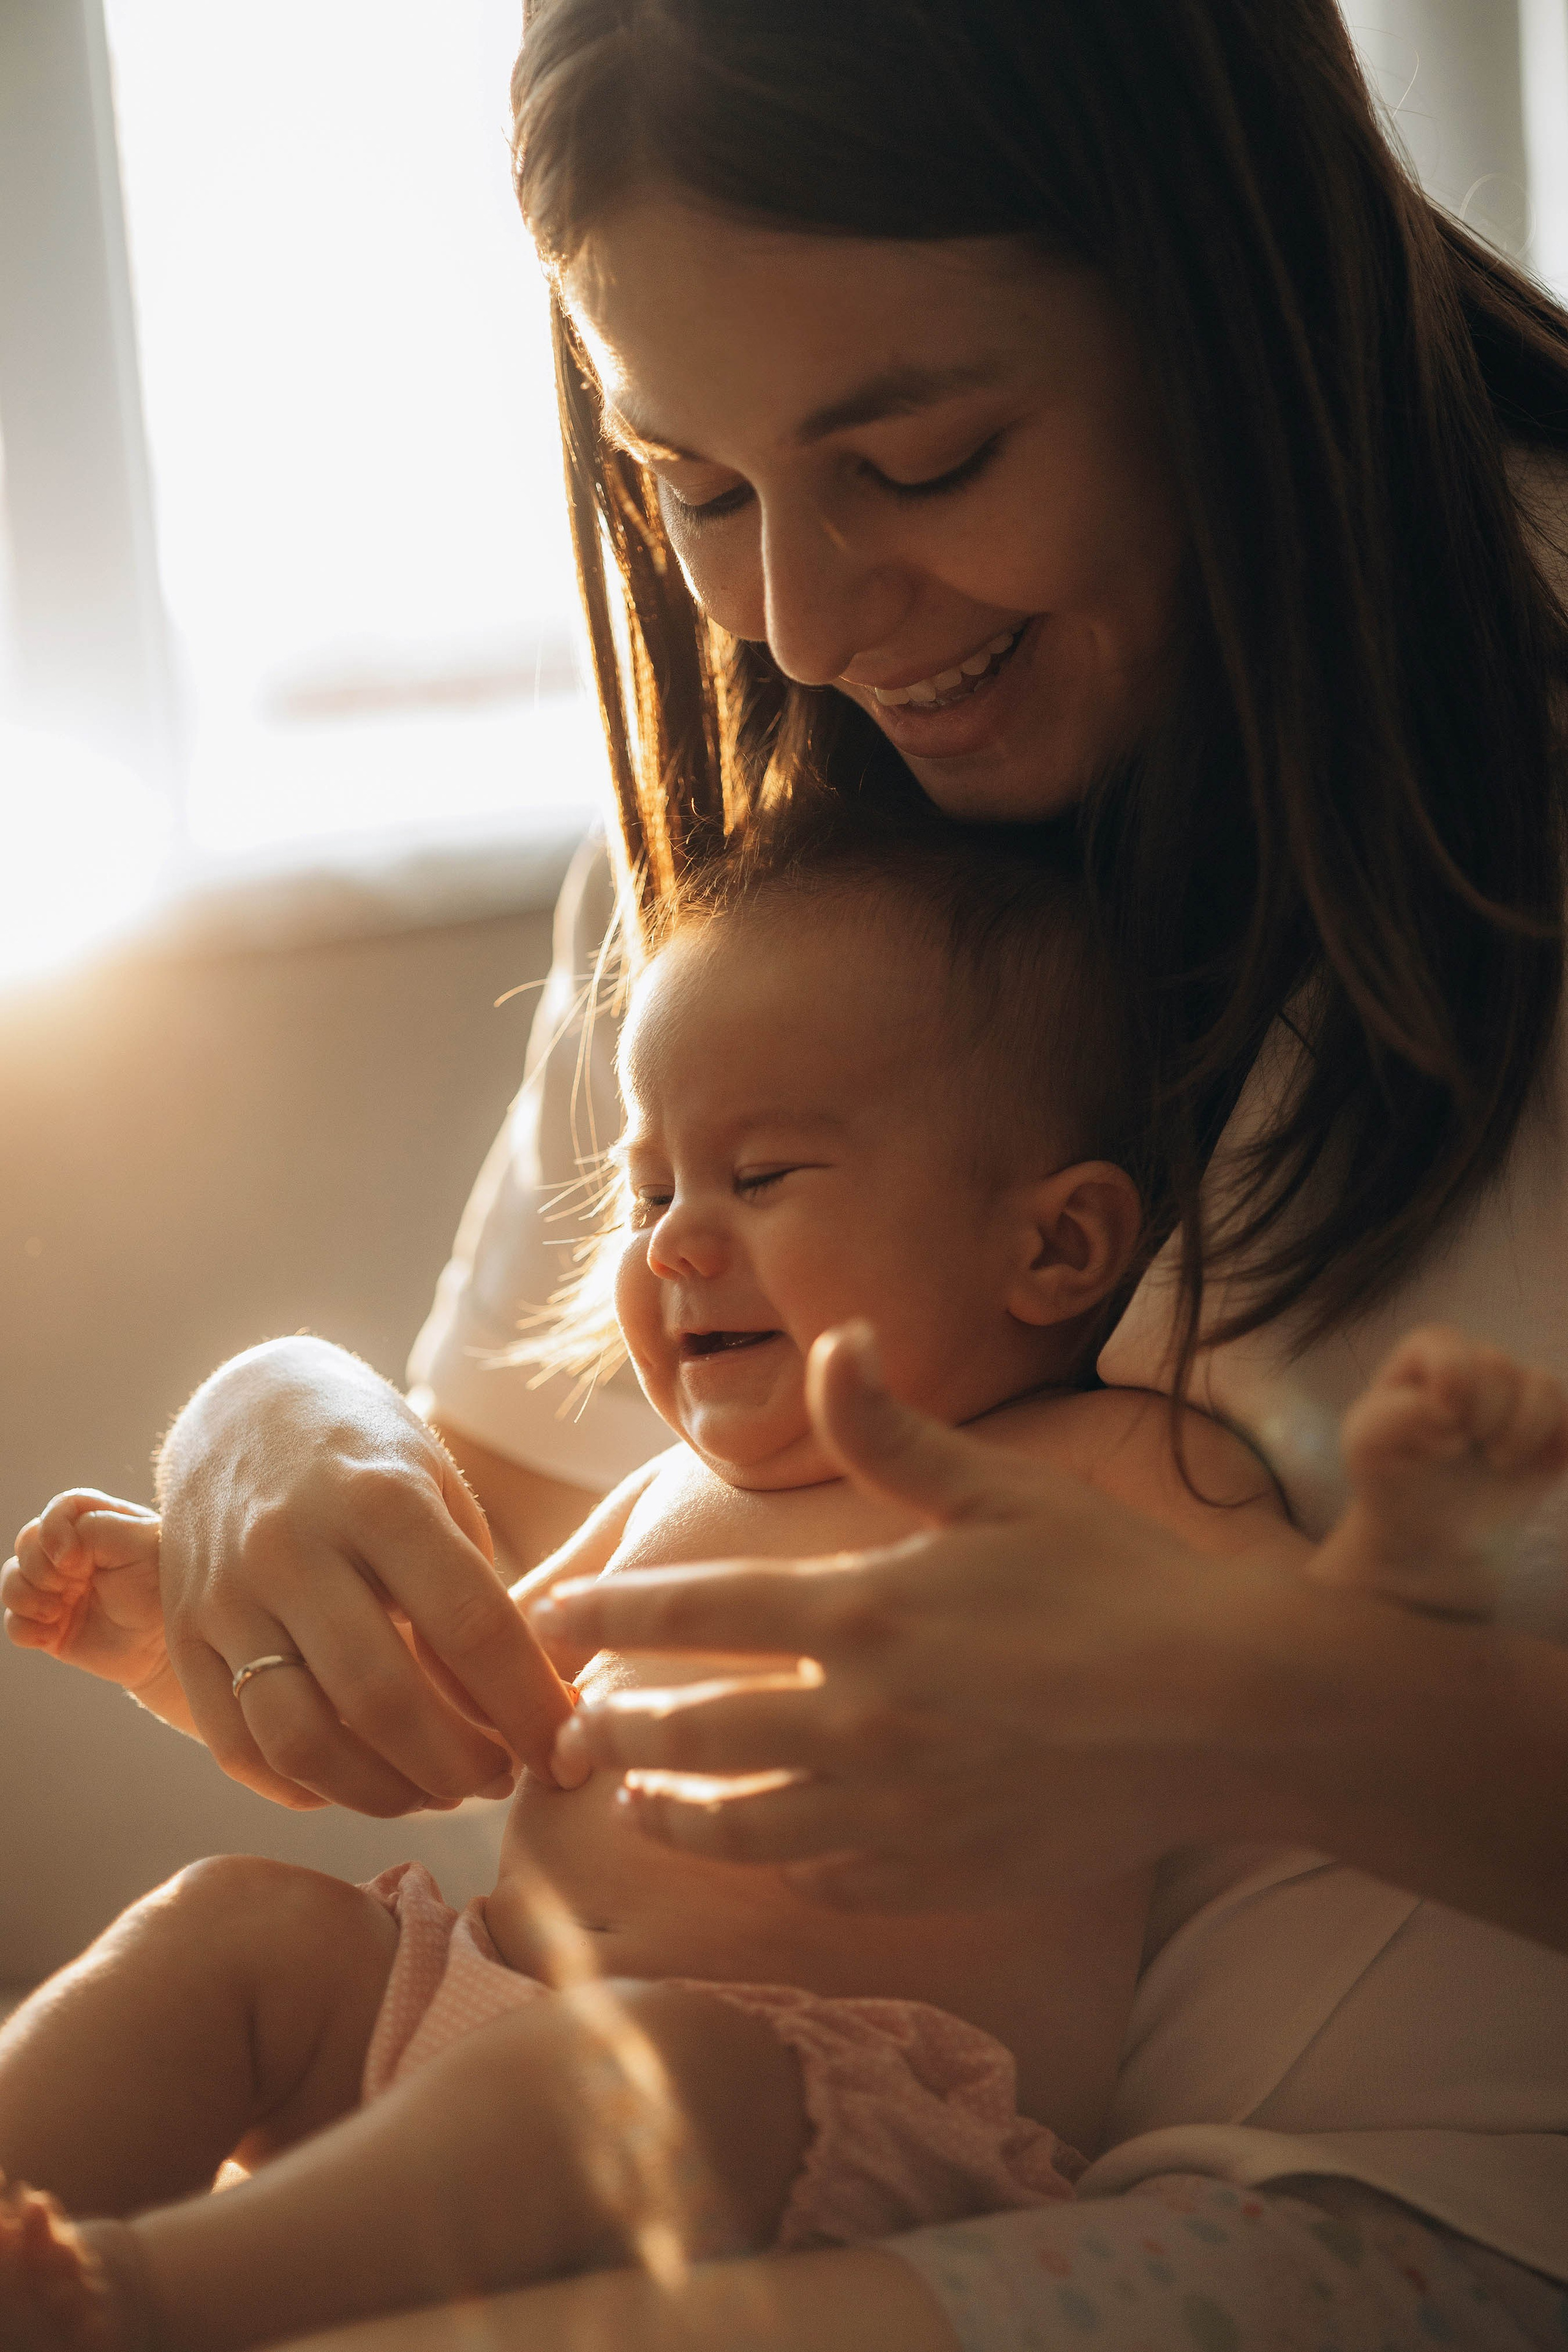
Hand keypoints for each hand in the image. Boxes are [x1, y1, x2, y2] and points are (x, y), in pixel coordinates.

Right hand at [3, 1491, 192, 1726]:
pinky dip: (24, 1628)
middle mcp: (74, 1554)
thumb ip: (99, 1528)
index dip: (53, 1528)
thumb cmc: (167, 1588)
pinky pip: (14, 1623)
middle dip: (38, 1566)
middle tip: (70, 1585)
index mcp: (101, 1527)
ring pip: (13, 1579)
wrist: (169, 1646)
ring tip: (57, 1612)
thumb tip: (58, 1551)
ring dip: (26, 1596)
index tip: (71, 1559)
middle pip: (28, 1541)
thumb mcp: (143, 1545)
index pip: (61, 1509)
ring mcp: (59, 1590)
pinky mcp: (50, 1626)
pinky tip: (51, 1635)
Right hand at [156, 1339, 574, 1815]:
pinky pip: (241, 1747)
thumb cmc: (372, 1460)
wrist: (245, 1406)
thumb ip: (473, 1604)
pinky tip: (359, 1780)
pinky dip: (308, 1787)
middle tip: (500, 1779)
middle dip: (460, 1766)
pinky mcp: (183, 1633)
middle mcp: (293, 1546)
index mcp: (379, 1498)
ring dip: (385, 1793)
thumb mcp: (439, 1497)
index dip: (529, 1708)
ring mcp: (226, 1594)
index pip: (472, 1628)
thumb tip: (525, 1722)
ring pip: (303, 1740)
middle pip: (384, 1699)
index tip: (565, 1752)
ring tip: (435, 1792)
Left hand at [533, 1326, 1312, 1909]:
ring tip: (639, 1799)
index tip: (554, 1616)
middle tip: (580, 1724)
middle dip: (621, 1722)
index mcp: (865, 1610)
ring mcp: (897, 1808)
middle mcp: (861, 1718)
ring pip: (742, 1823)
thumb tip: (836, 1340)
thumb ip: (893, 1431)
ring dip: (673, 1810)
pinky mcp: (943, 1872)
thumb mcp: (1002, 1487)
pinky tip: (765, 1849)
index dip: (608, 1612)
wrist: (1225, 1708)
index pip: (695, 1610)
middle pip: (695, 1727)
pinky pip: (828, 1881)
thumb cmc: (1118, 1580)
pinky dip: (779, 1866)